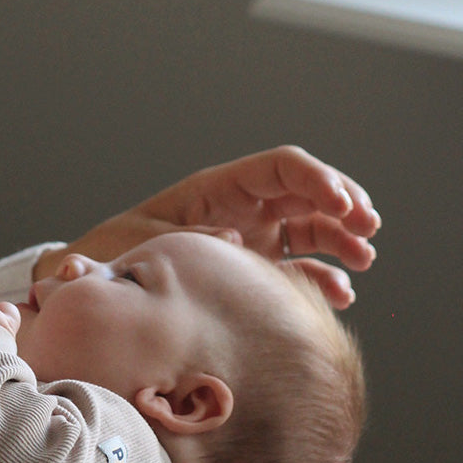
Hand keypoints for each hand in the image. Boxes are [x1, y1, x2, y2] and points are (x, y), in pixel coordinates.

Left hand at [35, 145, 380, 308]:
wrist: (94, 281)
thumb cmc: (114, 253)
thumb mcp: (146, 243)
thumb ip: (189, 238)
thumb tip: (232, 240)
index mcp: (218, 189)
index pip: (281, 168)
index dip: (317, 179)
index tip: (342, 204)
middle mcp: (241, 209)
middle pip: (305, 194)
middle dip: (342, 206)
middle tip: (368, 229)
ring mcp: (250, 238)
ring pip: (308, 229)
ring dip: (340, 242)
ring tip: (363, 262)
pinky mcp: (250, 271)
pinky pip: (293, 268)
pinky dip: (319, 278)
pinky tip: (339, 294)